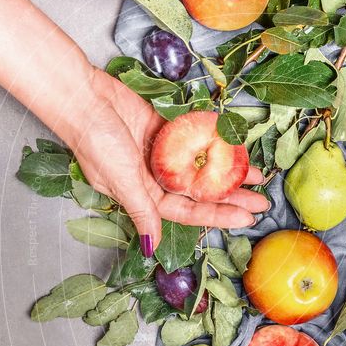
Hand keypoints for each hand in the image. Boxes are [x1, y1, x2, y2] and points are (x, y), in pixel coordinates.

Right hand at [57, 68, 268, 253]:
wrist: (83, 98)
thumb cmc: (95, 141)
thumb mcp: (122, 181)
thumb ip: (142, 212)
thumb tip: (151, 247)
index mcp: (143, 195)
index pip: (188, 212)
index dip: (218, 216)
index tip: (247, 217)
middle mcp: (154, 177)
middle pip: (200, 192)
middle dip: (231, 197)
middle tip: (262, 201)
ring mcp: (161, 153)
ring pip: (201, 167)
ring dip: (227, 171)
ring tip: (256, 175)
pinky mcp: (164, 128)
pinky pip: (195, 139)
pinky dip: (214, 143)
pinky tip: (235, 147)